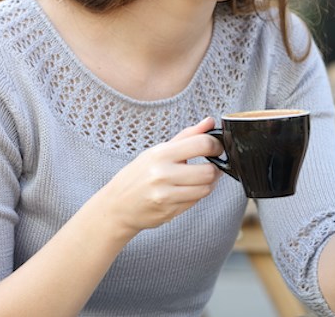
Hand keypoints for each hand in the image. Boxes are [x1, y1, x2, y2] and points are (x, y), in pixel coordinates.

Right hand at [92, 117, 222, 238]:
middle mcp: (162, 174)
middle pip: (209, 171)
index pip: (202, 144)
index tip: (217, 148)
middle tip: (212, 165)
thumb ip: (187, 136)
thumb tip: (210, 121)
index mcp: (161, 154)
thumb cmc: (138, 175)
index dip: (216, 146)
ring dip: (208, 184)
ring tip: (200, 178)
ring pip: (205, 189)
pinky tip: (186, 190)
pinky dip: (196, 196)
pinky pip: (195, 202)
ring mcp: (165, 195)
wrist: (117, 205)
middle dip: (215, 169)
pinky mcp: (169, 212)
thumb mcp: (158, 151)